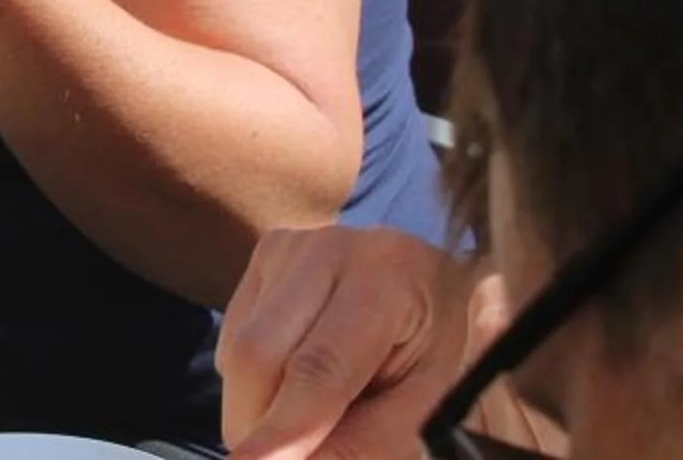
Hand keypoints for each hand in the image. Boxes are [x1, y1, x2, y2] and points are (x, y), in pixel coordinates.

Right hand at [220, 224, 473, 457]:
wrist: (448, 287)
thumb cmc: (450, 353)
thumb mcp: (429, 407)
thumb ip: (366, 444)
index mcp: (387, 279)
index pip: (319, 366)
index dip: (282, 426)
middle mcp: (328, 247)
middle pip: (258, 353)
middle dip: (256, 423)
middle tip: (280, 459)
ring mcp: (290, 245)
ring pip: (238, 348)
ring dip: (254, 405)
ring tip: (311, 416)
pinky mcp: (265, 254)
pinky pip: (233, 336)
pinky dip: (254, 379)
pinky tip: (299, 377)